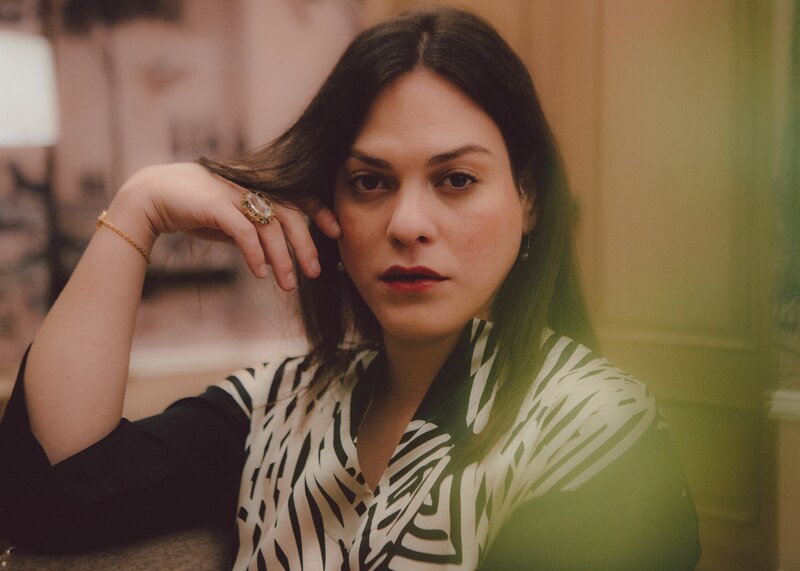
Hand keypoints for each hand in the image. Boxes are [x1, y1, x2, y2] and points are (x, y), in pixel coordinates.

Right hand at [111, 163, 340, 290]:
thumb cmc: (196, 208)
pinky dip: (255, 254)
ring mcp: (234, 193)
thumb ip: (256, 230)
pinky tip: (260, 273)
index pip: (298, 196)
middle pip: (291, 215)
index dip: (319, 212)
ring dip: (282, 259)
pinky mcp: (216, 205)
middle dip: (305, 246)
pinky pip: (244, 232)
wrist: (153, 196)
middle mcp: (250, 187)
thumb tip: (276, 255)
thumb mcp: (233, 219)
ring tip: (287, 284)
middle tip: (314, 273)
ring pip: (270, 227)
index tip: (336, 233)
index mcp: (258, 186)